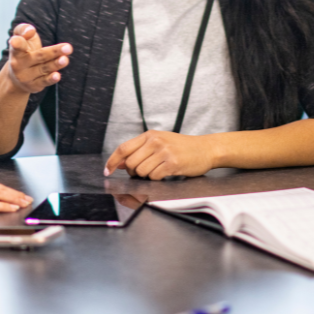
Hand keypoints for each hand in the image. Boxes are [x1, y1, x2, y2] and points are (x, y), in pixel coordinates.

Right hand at [5, 24, 71, 93]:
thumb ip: (23, 30)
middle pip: (39, 56)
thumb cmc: (22, 52)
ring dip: (56, 64)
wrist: (16, 78)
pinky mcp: (34, 85)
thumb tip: (30, 30)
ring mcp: (27, 76)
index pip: (18, 45)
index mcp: (16, 51)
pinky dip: (51, 79)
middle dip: (54, 52)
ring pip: (44, 68)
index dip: (17, 42)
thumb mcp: (20, 38)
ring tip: (65, 60)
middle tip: (68, 47)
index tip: (16, 40)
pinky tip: (57, 75)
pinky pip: (44, 81)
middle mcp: (20, 64)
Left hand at [103, 131, 217, 179]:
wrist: (206, 149)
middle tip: (144, 172)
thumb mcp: (160, 143)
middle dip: (134, 172)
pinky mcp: (172, 163)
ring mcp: (164, 152)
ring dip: (147, 176)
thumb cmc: (182, 147)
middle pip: (131, 163)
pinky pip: (154, 177)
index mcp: (150, 135)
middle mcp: (155, 141)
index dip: (113, 161)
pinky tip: (166, 173)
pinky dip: (157, 179)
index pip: (124, 148)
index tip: (107, 170)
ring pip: (142, 172)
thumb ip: (140, 151)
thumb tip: (121, 163)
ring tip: (158, 170)